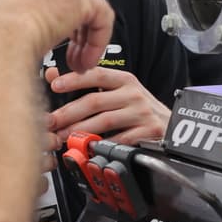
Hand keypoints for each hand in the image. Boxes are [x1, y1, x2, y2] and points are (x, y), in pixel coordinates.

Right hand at [0, 0, 113, 72]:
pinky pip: (102, 22)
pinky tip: (85, 60)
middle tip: (79, 54)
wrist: (1, 36)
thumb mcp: (10, 23)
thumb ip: (29, 22)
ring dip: (87, 43)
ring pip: (92, 11)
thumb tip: (37, 39)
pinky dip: (96, 44)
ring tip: (78, 64)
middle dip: (85, 27)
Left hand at [44, 66, 169, 145]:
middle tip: (51, 121)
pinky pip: (120, 139)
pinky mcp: (148, 131)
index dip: (74, 80)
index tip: (54, 85)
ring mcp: (141, 112)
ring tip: (64, 136)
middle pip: (95, 101)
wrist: (170, 125)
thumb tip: (52, 76)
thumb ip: (87, 83)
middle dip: (69, 112)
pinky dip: (102, 144)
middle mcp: (133, 94)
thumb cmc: (138, 108)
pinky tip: (89, 147)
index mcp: (124, 80)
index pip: (96, 74)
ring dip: (80, 130)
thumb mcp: (117, 91)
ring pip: (105, 121)